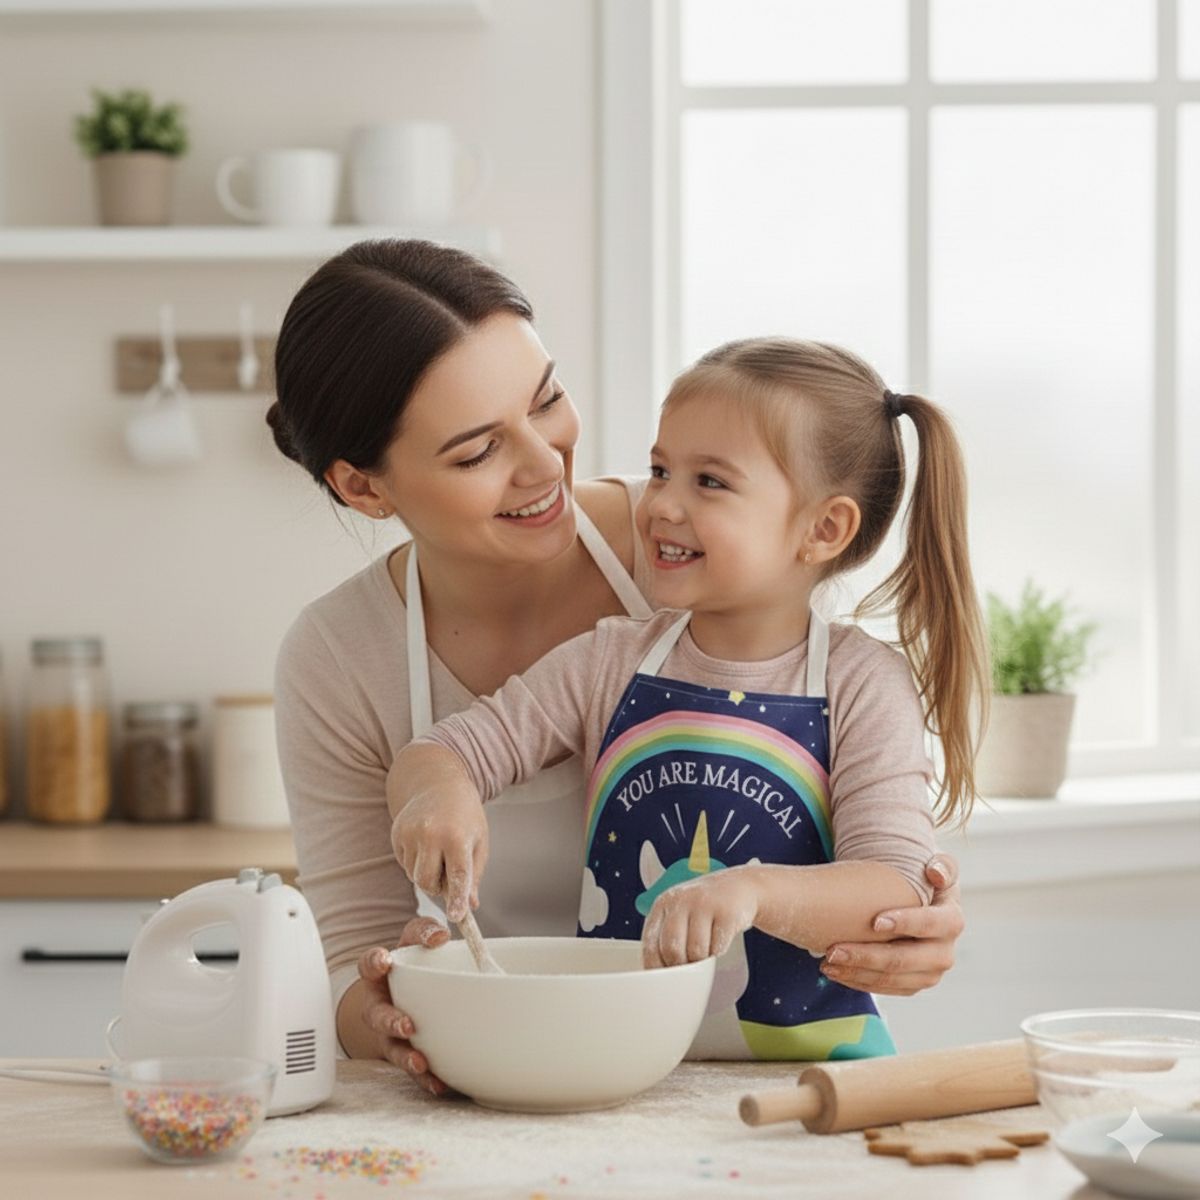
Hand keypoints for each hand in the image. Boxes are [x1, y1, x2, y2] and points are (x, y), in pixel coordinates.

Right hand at [357, 918, 451, 1094]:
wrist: (410, 994)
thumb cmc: (413, 964)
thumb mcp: (416, 941)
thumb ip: (425, 931)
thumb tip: (439, 934)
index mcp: (380, 974)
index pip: (370, 965)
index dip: (374, 963)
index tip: (384, 961)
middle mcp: (381, 1004)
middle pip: (376, 1014)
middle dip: (389, 1020)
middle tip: (407, 1024)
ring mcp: (391, 1032)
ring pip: (392, 1047)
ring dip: (405, 1056)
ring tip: (420, 1062)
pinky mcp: (406, 1053)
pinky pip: (414, 1070)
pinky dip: (426, 1079)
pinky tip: (439, 1084)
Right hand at [390, 774, 487, 922]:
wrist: (438, 783)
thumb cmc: (464, 814)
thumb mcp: (478, 840)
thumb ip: (474, 874)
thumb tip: (469, 906)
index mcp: (457, 836)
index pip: (458, 875)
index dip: (456, 898)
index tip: (456, 917)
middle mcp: (431, 834)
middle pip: (429, 883)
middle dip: (439, 888)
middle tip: (449, 871)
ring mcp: (410, 833)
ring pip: (415, 876)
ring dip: (427, 874)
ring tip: (439, 851)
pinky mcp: (396, 833)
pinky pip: (405, 864)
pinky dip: (416, 863)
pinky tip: (426, 844)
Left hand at [641, 866, 759, 968]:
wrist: (739, 886)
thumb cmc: (704, 907)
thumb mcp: (678, 914)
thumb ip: (665, 937)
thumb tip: (658, 979)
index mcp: (663, 904)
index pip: (650, 945)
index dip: (656, 968)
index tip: (663, 982)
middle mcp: (681, 901)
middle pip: (672, 949)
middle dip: (680, 966)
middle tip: (688, 968)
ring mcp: (704, 904)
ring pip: (696, 952)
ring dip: (701, 961)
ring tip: (705, 949)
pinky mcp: (726, 913)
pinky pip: (717, 948)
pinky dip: (717, 952)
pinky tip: (718, 940)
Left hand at [819, 854, 964, 995]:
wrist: (920, 903)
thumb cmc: (922, 881)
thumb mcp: (938, 867)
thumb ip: (942, 865)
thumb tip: (935, 873)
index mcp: (952, 921)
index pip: (931, 924)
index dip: (905, 923)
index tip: (874, 921)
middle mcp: (944, 953)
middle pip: (905, 960)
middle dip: (867, 956)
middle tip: (833, 950)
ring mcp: (929, 973)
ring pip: (892, 980)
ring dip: (857, 973)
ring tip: (827, 963)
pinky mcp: (912, 984)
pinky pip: (885, 989)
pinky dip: (859, 981)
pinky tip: (835, 971)